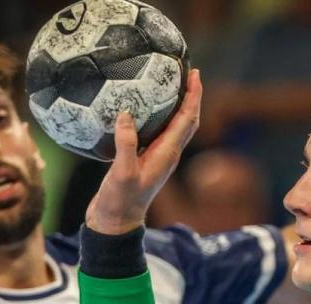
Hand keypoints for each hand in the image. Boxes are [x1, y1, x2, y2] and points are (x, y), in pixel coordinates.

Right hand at [86, 69, 202, 234]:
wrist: (115, 223)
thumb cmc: (120, 202)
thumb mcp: (122, 173)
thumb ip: (126, 146)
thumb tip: (126, 116)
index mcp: (167, 154)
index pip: (187, 119)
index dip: (193, 97)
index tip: (195, 75)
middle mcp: (167, 154)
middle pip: (187, 120)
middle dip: (191, 96)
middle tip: (188, 73)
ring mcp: (157, 157)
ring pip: (174, 126)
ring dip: (177, 105)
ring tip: (170, 84)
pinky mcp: (144, 159)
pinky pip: (157, 132)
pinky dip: (158, 116)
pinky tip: (144, 108)